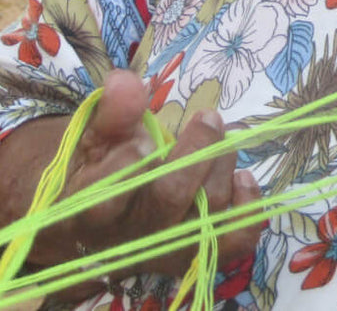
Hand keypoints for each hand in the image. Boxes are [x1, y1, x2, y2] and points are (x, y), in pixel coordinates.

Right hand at [0, 69, 262, 286]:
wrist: (99, 221)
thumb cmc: (98, 170)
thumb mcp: (95, 139)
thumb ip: (112, 113)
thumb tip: (124, 81)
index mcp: (89, 211)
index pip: (106, 196)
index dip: (128, 162)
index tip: (142, 136)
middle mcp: (127, 238)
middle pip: (167, 200)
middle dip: (195, 152)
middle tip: (209, 117)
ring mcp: (165, 251)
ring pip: (205, 213)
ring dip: (222, 166)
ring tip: (221, 138)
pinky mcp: (195, 254)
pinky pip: (232, 241)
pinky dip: (247, 208)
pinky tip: (243, 178)